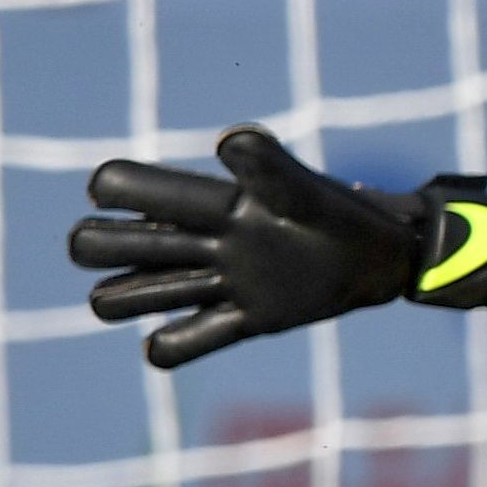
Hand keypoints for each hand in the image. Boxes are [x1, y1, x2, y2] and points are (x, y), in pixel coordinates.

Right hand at [68, 127, 486, 369]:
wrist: (384, 257)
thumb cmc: (343, 214)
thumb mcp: (305, 192)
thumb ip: (268, 167)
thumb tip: (228, 140)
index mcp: (210, 205)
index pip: (130, 187)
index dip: (113, 187)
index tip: (117, 191)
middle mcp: (202, 243)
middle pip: (107, 245)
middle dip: (101, 246)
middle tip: (152, 251)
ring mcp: (219, 283)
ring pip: (129, 294)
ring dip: (124, 297)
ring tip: (159, 294)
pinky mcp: (246, 320)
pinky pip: (188, 342)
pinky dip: (170, 346)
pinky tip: (168, 342)